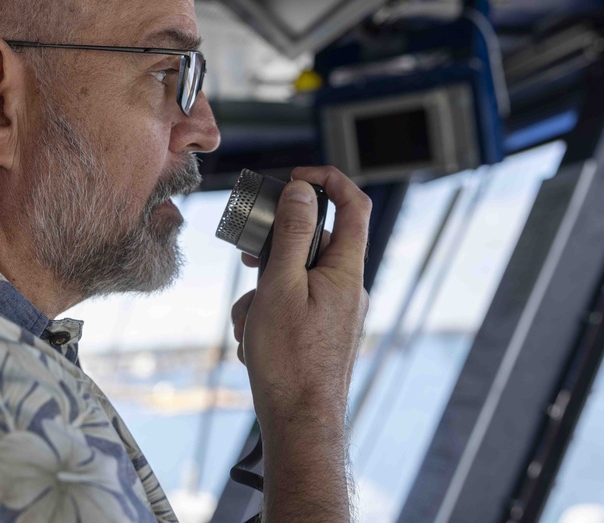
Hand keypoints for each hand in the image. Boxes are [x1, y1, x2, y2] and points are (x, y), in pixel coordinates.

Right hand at [231, 166, 369, 434]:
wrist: (300, 425)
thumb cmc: (290, 361)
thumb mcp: (281, 286)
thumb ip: (292, 234)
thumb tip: (302, 192)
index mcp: (347, 270)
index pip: (354, 205)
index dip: (328, 180)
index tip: (295, 178)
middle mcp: (348, 288)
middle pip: (312, 243)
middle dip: (274, 252)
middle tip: (250, 262)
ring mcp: (336, 312)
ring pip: (295, 278)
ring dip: (264, 292)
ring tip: (250, 323)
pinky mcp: (322, 332)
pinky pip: (294, 306)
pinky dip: (269, 315)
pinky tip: (255, 342)